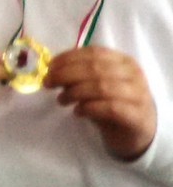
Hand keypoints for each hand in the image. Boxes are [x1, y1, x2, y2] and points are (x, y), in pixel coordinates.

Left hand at [46, 46, 156, 160]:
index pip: (93, 53)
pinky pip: (110, 108)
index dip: (68, 58)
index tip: (49, 67)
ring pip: (101, 87)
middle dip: (65, 74)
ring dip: (74, 92)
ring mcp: (138, 95)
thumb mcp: (95, 84)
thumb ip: (79, 75)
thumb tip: (51, 70)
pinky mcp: (137, 116)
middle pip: (95, 69)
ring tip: (61, 100)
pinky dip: (89, 108)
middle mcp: (133, 74)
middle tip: (48, 83)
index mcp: (123, 61)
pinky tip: (77, 112)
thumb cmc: (111, 104)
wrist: (136, 133)